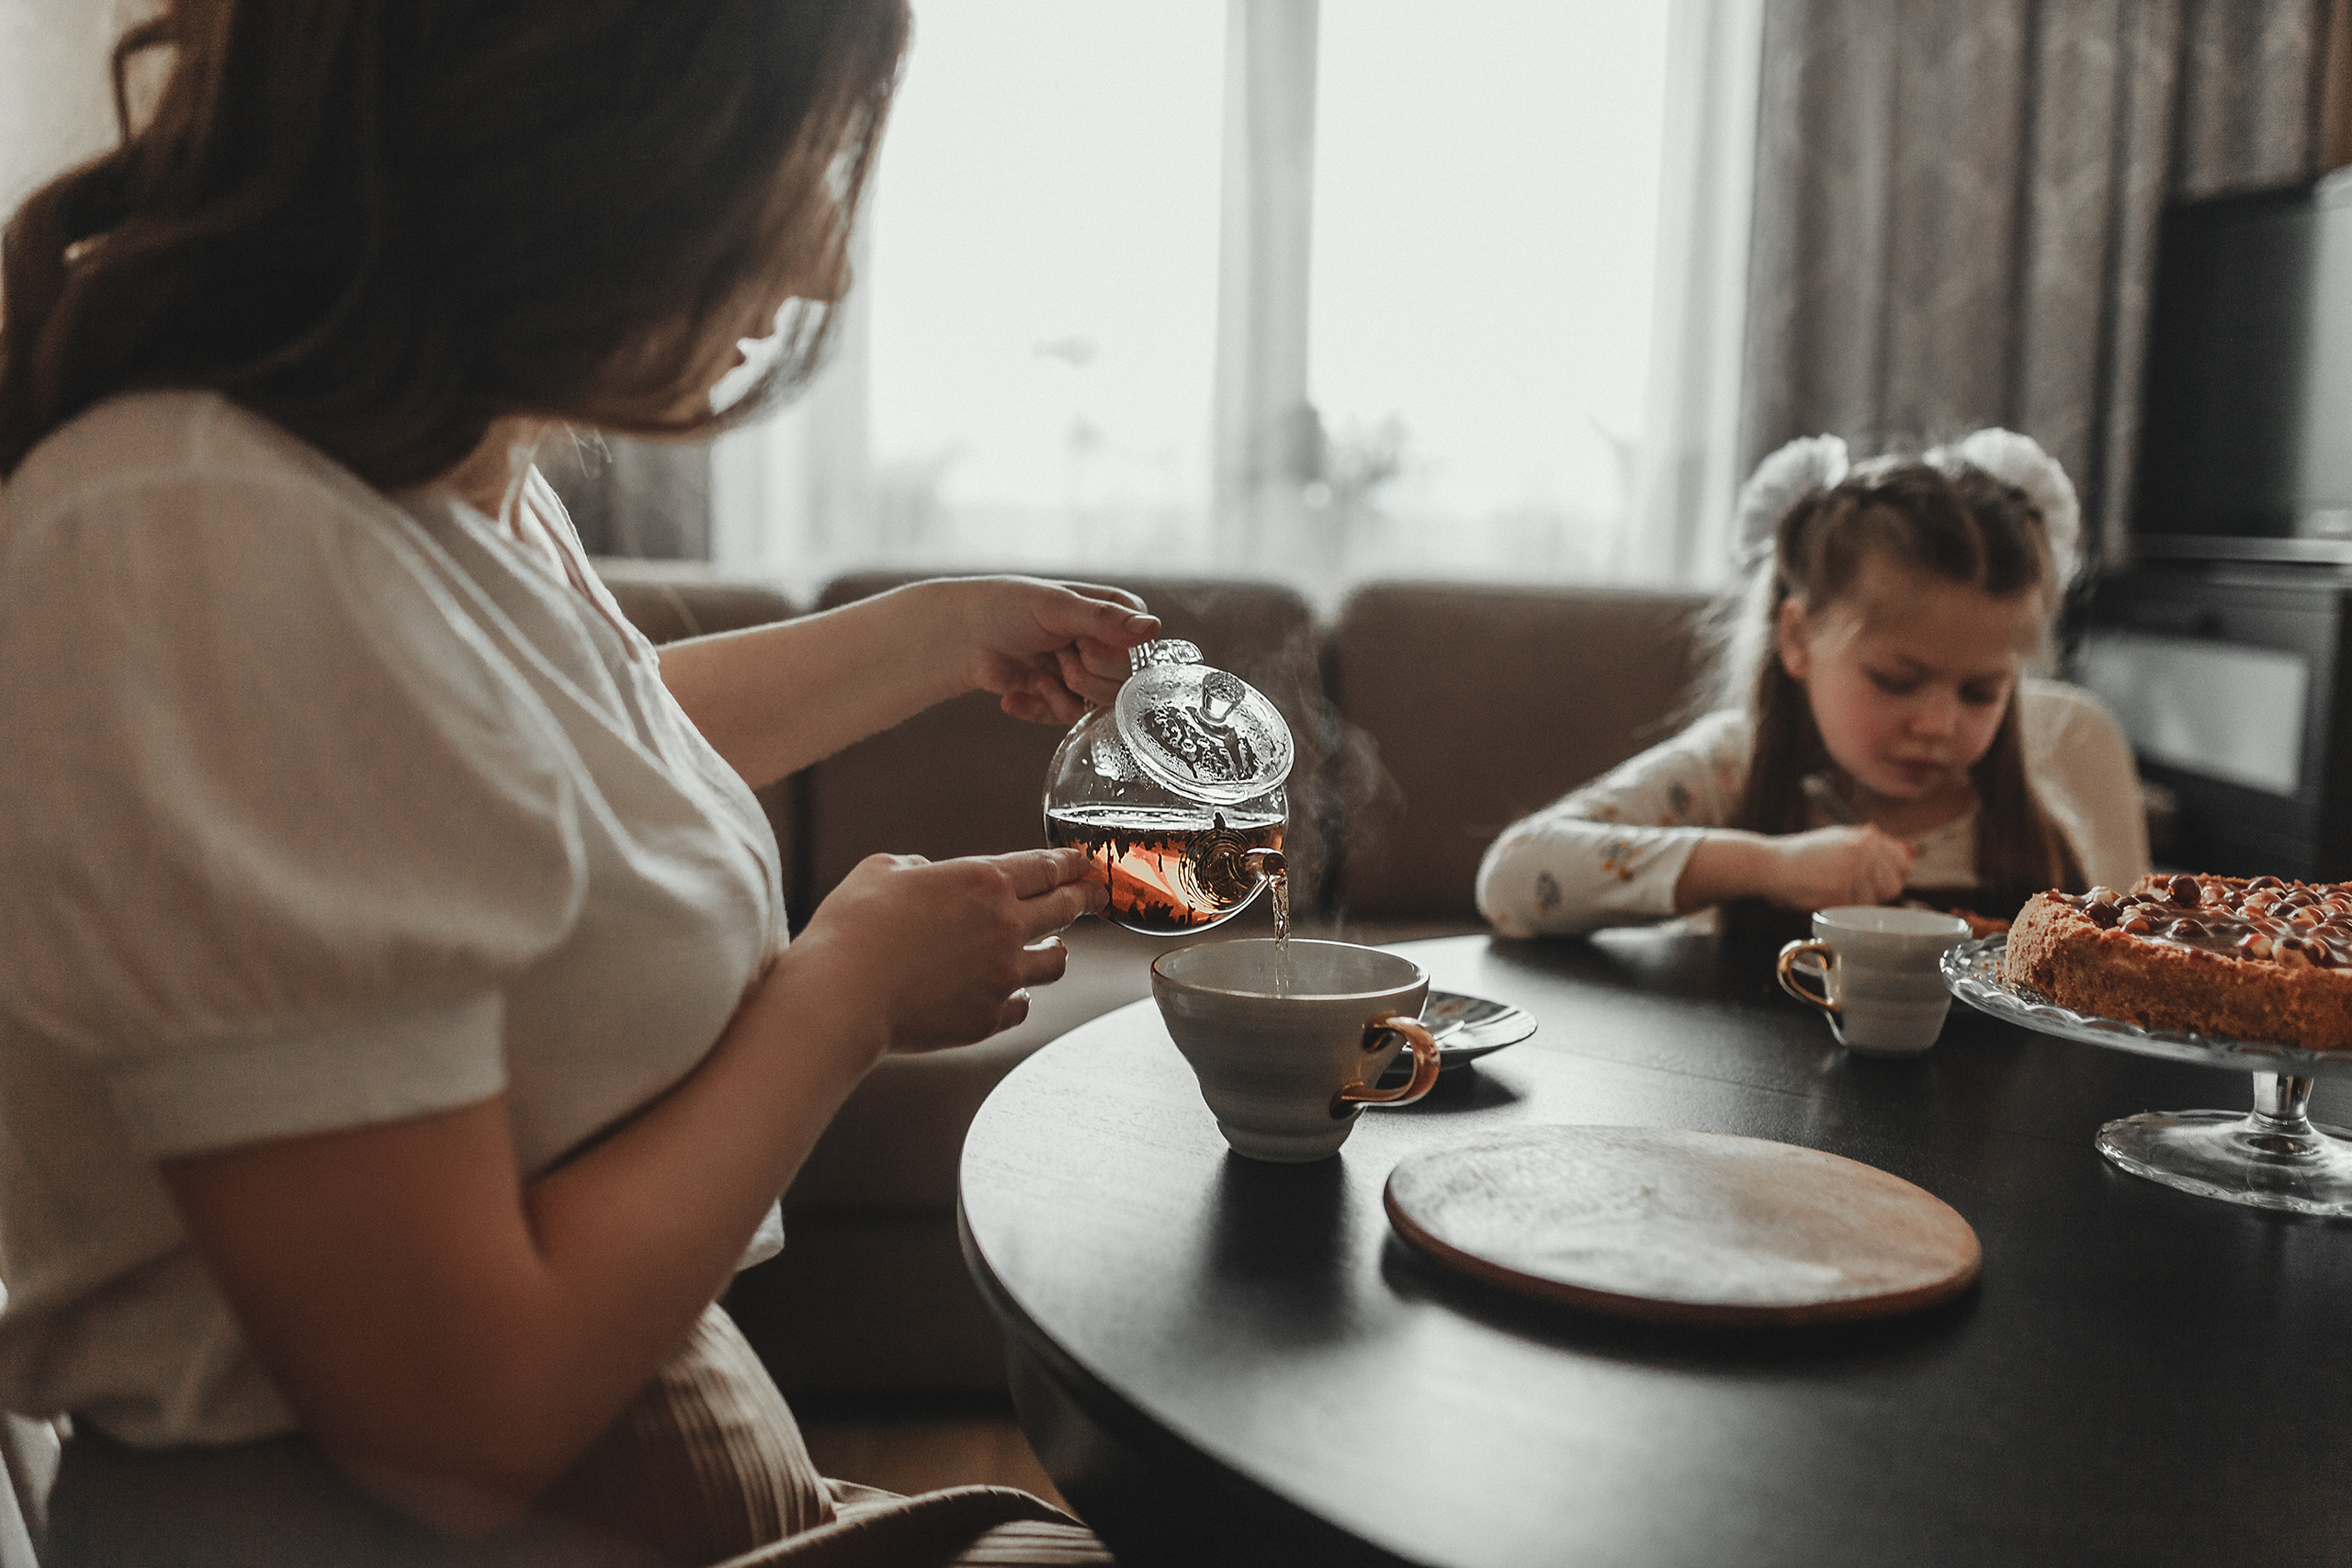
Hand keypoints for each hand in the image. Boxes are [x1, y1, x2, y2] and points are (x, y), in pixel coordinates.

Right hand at [789, 847, 1107, 1053]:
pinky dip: (1018, 998)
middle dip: (1085, 898)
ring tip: (1053, 949)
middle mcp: (1006, 927)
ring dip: (1055, 951)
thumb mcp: (882, 870)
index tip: (1083, 864)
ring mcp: (1003, 977)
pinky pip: (1021, 1007)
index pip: (1047, 868)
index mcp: (984, 882)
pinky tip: (1009, 993)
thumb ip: (918, 868)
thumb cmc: (854, 929)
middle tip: (1095, 896)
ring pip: (1055, 963)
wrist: (842, 996)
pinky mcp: (989, 1018)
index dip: (1071, 864)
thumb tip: (928, 877)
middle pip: (1065, 909)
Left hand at [943, 577, 1160, 723]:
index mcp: (1111, 614)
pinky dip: (1039, 708)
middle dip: (1087, 674)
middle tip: (1061, 656)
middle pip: (1124, 681)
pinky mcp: (1057, 700)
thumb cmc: (1006, 607)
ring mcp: (1082, 674)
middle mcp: (1102, 645)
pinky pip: (1066, 719)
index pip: (1140, 646)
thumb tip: (1154, 628)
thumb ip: (1105, 620)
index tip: (1083, 643)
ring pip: (1099, 706)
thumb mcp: (1057, 607)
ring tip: (1040, 674)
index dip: (1113, 652)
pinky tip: (1014, 693)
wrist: (958, 635)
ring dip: (1065, 693)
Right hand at [1761, 825, 1914, 910]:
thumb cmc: (1805, 855)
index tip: (1867, 877)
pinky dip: (1838, 909)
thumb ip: (1878, 847)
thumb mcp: (1842, 840)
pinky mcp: (1837, 891)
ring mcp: (1850, 871)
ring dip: (1854, 903)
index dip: (1886, 876)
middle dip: (1874, 892)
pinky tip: (1821, 895)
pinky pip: (1853, 912)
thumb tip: (1911, 853)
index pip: (1903, 864)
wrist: (1769, 864)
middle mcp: (1862, 850)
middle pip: (1893, 886)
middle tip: (1846, 885)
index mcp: (1867, 837)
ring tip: (1830, 888)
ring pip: (1873, 902)